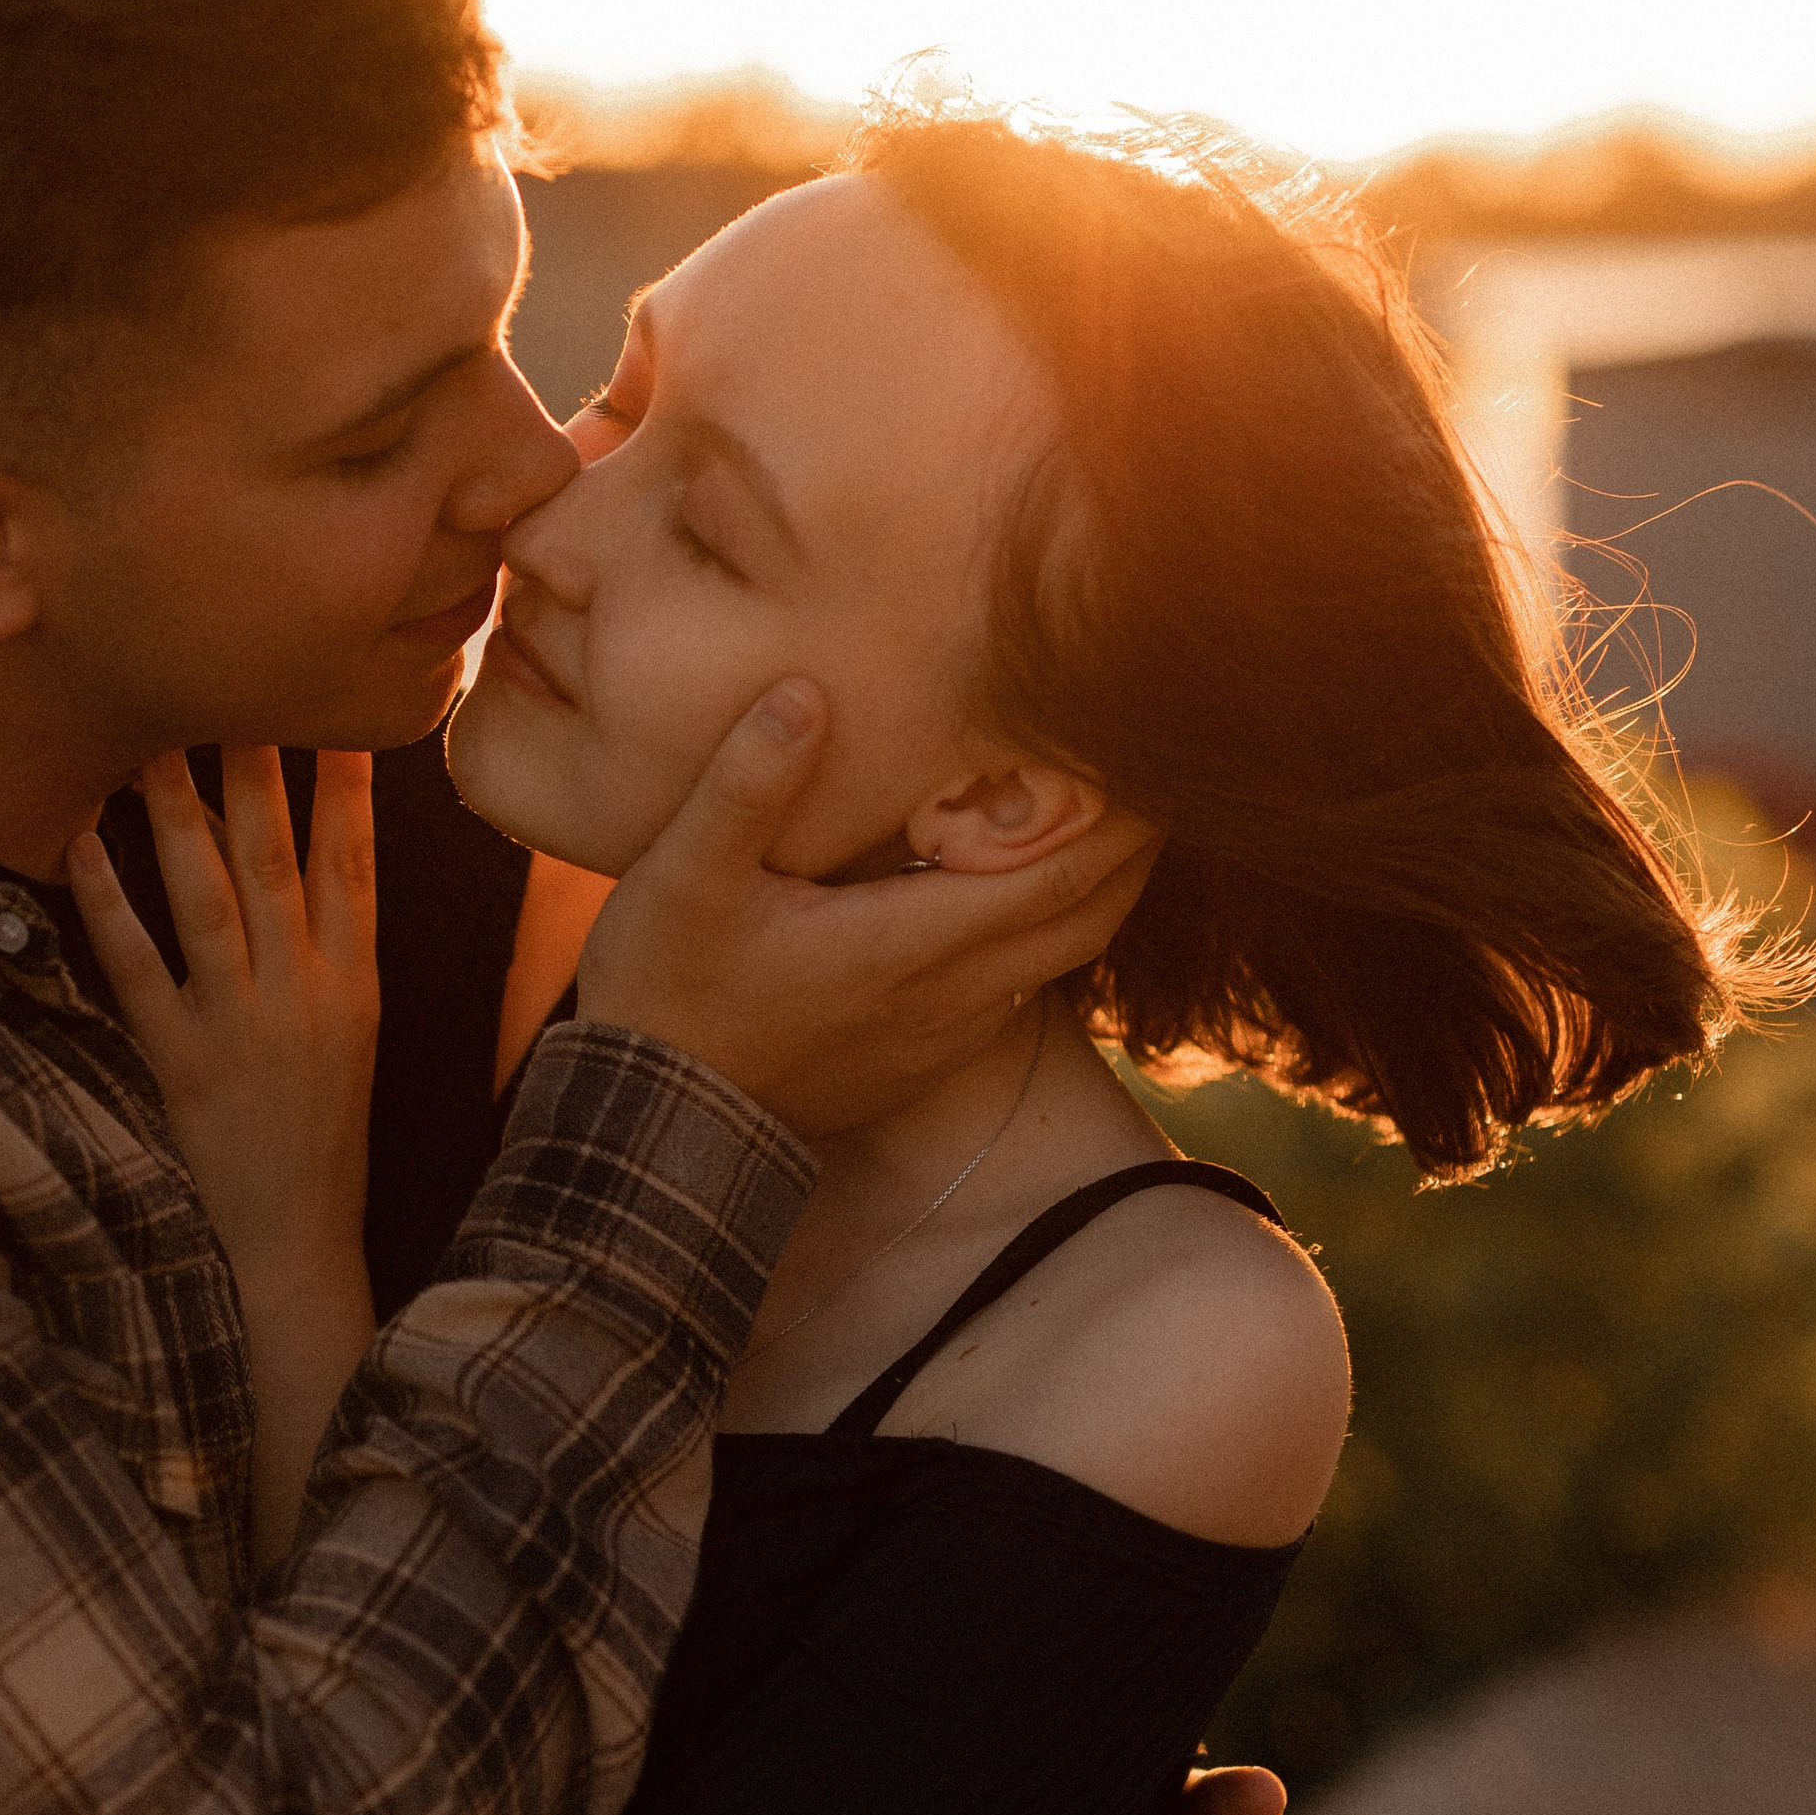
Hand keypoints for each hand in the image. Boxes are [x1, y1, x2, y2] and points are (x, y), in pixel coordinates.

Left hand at [70, 750, 380, 1565]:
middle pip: (278, 859)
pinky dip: (109, 903)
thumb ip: (337, 951)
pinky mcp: (179, 1059)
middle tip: (232, 688)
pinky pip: (137, 966)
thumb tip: (326, 865)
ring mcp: (239, 1022)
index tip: (336, 714)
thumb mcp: (355, 1035)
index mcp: (353, 982)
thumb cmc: (322, 1136)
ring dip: (180, 814)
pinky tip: (81, 847)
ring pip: (210, 896)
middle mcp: (303, 991)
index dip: (345, 786)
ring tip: (158, 744)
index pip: (354, 864)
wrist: (297, 1244)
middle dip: (257, 770)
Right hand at [575, 681, 1161, 1140]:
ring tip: (1110, 813)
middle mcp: (950, 997)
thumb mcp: (684, 877)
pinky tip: (1025, 884)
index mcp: (909, 943)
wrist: (654, 1122)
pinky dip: (1047, 928)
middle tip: (1161, 766)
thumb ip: (749, 783)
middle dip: (1135, 845)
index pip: (1058, 873)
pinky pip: (1018, 985)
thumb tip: (808, 692)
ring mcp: (943, 1036)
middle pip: (1089, 917)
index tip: (1154, 745)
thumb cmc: (665, 991)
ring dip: (1096, 888)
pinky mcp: (923, 1060)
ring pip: (1060, 957)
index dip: (1120, 812)